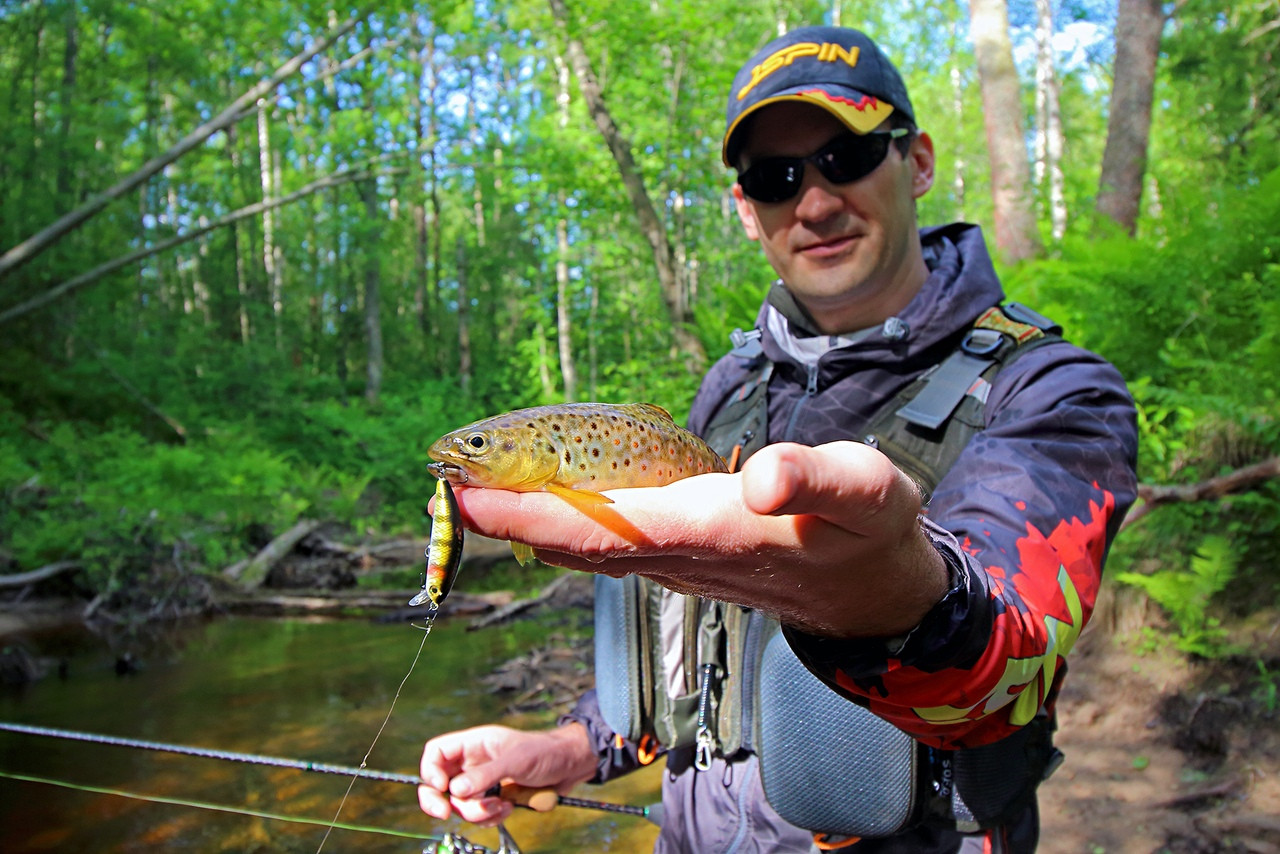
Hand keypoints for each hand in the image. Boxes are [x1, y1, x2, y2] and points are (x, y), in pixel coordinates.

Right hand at [418, 723, 596, 824]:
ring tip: (500, 806)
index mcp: (473, 744)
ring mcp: (482, 783)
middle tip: (446, 813)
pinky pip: (479, 816)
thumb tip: (454, 791)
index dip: (431, 771)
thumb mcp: (515, 760)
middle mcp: (472, 764)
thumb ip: (485, 775)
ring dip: (476, 812)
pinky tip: (508, 809)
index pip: (436, 753)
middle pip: (439, 784)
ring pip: (460, 805)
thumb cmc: (544, 752)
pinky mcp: (494, 800)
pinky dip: (490, 818)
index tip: (442, 788)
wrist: (570, 766)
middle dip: (440, 801)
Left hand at [447, 441, 948, 637]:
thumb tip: (759, 478)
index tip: (469, 494)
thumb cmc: (868, 533)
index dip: (533, 514)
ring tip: (468, 484)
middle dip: (506, 515)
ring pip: (584, 543)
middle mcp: (680, 554)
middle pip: (575, 540)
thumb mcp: (865, 493)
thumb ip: (816, 479)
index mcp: (713, 534)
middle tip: (441, 477)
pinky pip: (602, 541)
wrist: (872, 592)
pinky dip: (558, 519)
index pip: (606, 530)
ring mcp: (675, 559)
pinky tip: (534, 499)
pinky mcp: (678, 553)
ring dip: (524, 518)